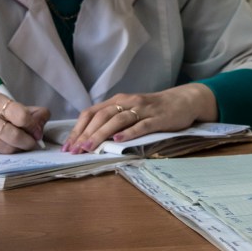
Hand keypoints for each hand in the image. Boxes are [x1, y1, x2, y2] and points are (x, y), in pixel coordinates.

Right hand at [0, 93, 49, 152]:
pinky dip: (7, 151)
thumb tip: (43, 120)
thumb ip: (26, 110)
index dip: (33, 125)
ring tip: (23, 144)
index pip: (21, 115)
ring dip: (19, 148)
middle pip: (14, 135)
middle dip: (29, 141)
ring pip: (6, 148)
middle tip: (34, 142)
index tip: (37, 130)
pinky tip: (8, 146)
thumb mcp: (3, 103)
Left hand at [61, 83, 217, 153]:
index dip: (78, 129)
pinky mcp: (158, 118)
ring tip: (89, 148)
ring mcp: (144, 110)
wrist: (184, 99)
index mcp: (119, 100)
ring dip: (101, 134)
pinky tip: (118, 141)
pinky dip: (128, 133)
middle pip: (102, 116)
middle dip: (86, 134)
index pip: (92, 113)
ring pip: (118, 121)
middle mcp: (128, 102)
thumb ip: (113, 118)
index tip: (67, 146)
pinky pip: (141, 125)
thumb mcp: (131, 109)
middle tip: (74, 151)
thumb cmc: (154, 108)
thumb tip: (88, 137)